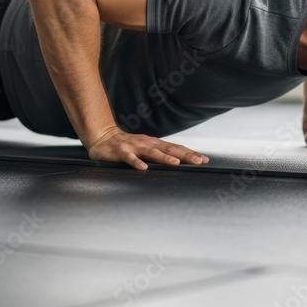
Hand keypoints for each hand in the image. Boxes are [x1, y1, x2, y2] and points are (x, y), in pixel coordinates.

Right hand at [86, 126, 209, 170]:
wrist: (102, 137)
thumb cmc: (126, 145)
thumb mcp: (145, 148)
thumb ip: (158, 154)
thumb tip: (178, 161)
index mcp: (153, 143)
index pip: (175, 148)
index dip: (190, 153)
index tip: (204, 159)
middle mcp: (146, 143)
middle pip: (168, 149)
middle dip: (184, 155)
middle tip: (198, 161)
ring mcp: (134, 147)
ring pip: (152, 153)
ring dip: (164, 157)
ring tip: (175, 163)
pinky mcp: (121, 152)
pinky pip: (130, 159)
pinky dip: (137, 163)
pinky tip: (143, 168)